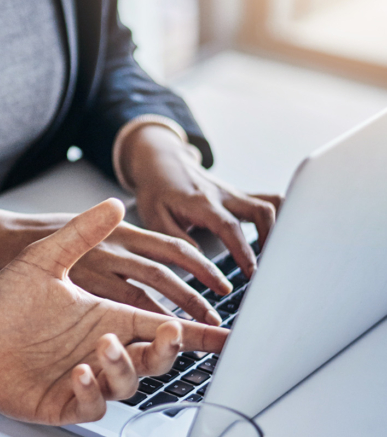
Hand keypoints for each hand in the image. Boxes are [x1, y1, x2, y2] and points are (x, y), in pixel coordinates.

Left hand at [0, 199, 228, 425]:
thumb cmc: (6, 300)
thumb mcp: (44, 259)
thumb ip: (81, 234)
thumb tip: (115, 203)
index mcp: (106, 317)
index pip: (160, 324)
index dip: (194, 331)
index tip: (224, 333)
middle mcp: (101, 349)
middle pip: (153, 358)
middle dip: (168, 349)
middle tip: (168, 332)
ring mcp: (85, 378)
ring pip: (126, 384)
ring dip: (124, 367)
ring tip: (104, 346)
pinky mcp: (62, 401)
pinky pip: (90, 404)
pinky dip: (92, 392)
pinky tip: (80, 373)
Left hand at [123, 125, 282, 276]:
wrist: (161, 163)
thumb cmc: (156, 193)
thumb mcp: (154, 218)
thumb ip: (176, 238)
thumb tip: (198, 258)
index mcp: (201, 203)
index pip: (228, 227)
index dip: (243, 251)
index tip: (252, 273)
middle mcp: (224, 195)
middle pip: (261, 211)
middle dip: (271, 240)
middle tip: (271, 267)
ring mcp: (235, 193)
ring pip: (271, 203)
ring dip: (280, 228)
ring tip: (279, 256)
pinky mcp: (240, 194)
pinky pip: (269, 201)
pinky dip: (281, 216)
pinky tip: (282, 237)